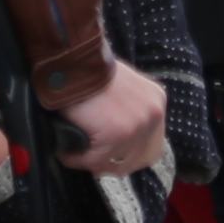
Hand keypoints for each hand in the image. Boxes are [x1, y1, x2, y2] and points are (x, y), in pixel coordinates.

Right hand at [57, 60, 170, 178]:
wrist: (74, 59)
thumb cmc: (91, 70)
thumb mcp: (122, 89)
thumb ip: (127, 112)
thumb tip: (115, 144)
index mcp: (156, 101)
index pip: (152, 145)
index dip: (132, 154)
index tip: (114, 156)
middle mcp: (153, 114)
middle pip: (139, 159)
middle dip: (116, 162)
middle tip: (94, 159)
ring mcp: (136, 126)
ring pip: (115, 163)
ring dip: (93, 161)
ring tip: (77, 152)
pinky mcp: (115, 135)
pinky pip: (93, 160)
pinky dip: (76, 158)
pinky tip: (67, 149)